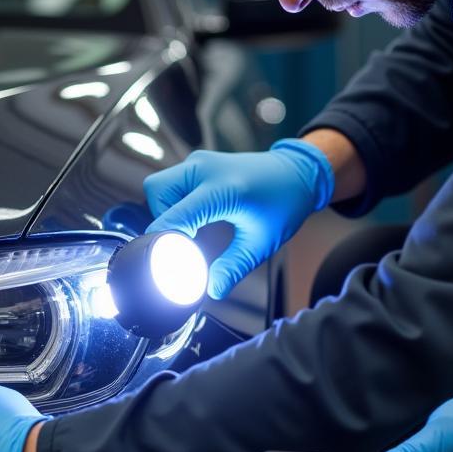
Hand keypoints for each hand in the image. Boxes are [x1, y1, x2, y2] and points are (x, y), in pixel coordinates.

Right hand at [142, 140, 333, 298]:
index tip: (171, 261)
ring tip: (194, 227)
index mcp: (223, 189)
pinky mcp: (197, 162)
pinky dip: (174, 201)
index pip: (174, 217)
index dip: (165, 243)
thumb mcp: (261, 243)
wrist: (297, 172)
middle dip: (163, 220)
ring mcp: (199, 162)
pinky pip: (170, 182)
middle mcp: (205, 169)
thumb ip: (233, 267)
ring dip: (167, 210)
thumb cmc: (283, 204)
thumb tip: (212, 290)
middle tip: (185, 239)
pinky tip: (198, 215)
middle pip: (156, 193)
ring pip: (158, 187)